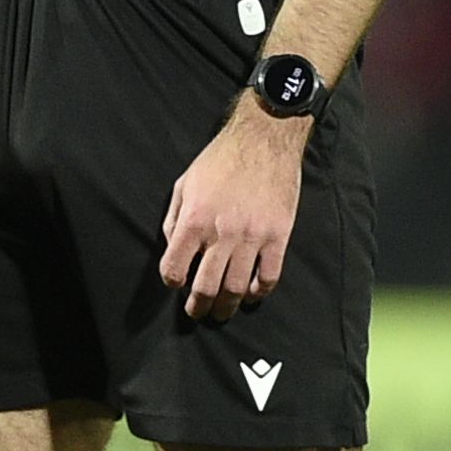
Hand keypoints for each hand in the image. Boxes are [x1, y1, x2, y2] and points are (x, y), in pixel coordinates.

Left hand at [157, 98, 306, 323]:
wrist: (265, 138)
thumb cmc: (220, 159)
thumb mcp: (185, 183)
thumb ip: (174, 218)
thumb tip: (173, 248)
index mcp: (195, 219)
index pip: (174, 268)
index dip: (172, 281)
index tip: (176, 282)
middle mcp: (222, 232)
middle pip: (206, 287)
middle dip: (198, 305)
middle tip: (197, 312)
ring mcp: (253, 236)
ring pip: (236, 288)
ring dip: (227, 306)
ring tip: (222, 311)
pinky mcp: (278, 235)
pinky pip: (269, 276)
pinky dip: (258, 291)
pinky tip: (250, 293)